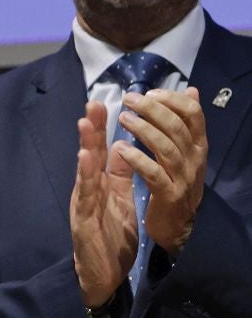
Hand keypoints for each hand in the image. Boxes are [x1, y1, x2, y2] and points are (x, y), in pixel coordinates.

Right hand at [70, 101, 136, 309]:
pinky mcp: (82, 221)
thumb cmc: (111, 241)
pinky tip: (86, 159)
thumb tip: (122, 149)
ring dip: (85, 147)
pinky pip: (85, 196)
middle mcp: (88, 192)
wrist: (101, 278)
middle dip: (91, 130)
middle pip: (89, 156)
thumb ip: (120, 178)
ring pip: (84, 172)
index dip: (101, 129)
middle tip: (93, 103)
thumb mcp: (121, 203)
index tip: (103, 103)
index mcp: (101, 187)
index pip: (101, 153)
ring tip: (86, 124)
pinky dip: (85, 176)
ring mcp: (83, 205)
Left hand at [116, 86, 208, 255]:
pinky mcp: (169, 196)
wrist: (176, 226)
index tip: (150, 92)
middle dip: (153, 110)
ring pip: (166, 148)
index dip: (172, 100)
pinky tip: (120, 149)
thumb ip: (183, 122)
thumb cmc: (175, 182)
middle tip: (129, 99)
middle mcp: (194, 160)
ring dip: (143, 130)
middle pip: (177, 127)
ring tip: (123, 118)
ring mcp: (184, 178)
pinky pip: (154, 174)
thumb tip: (190, 90)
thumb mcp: (183, 151)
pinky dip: (137, 159)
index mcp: (197, 146)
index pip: (193, 114)